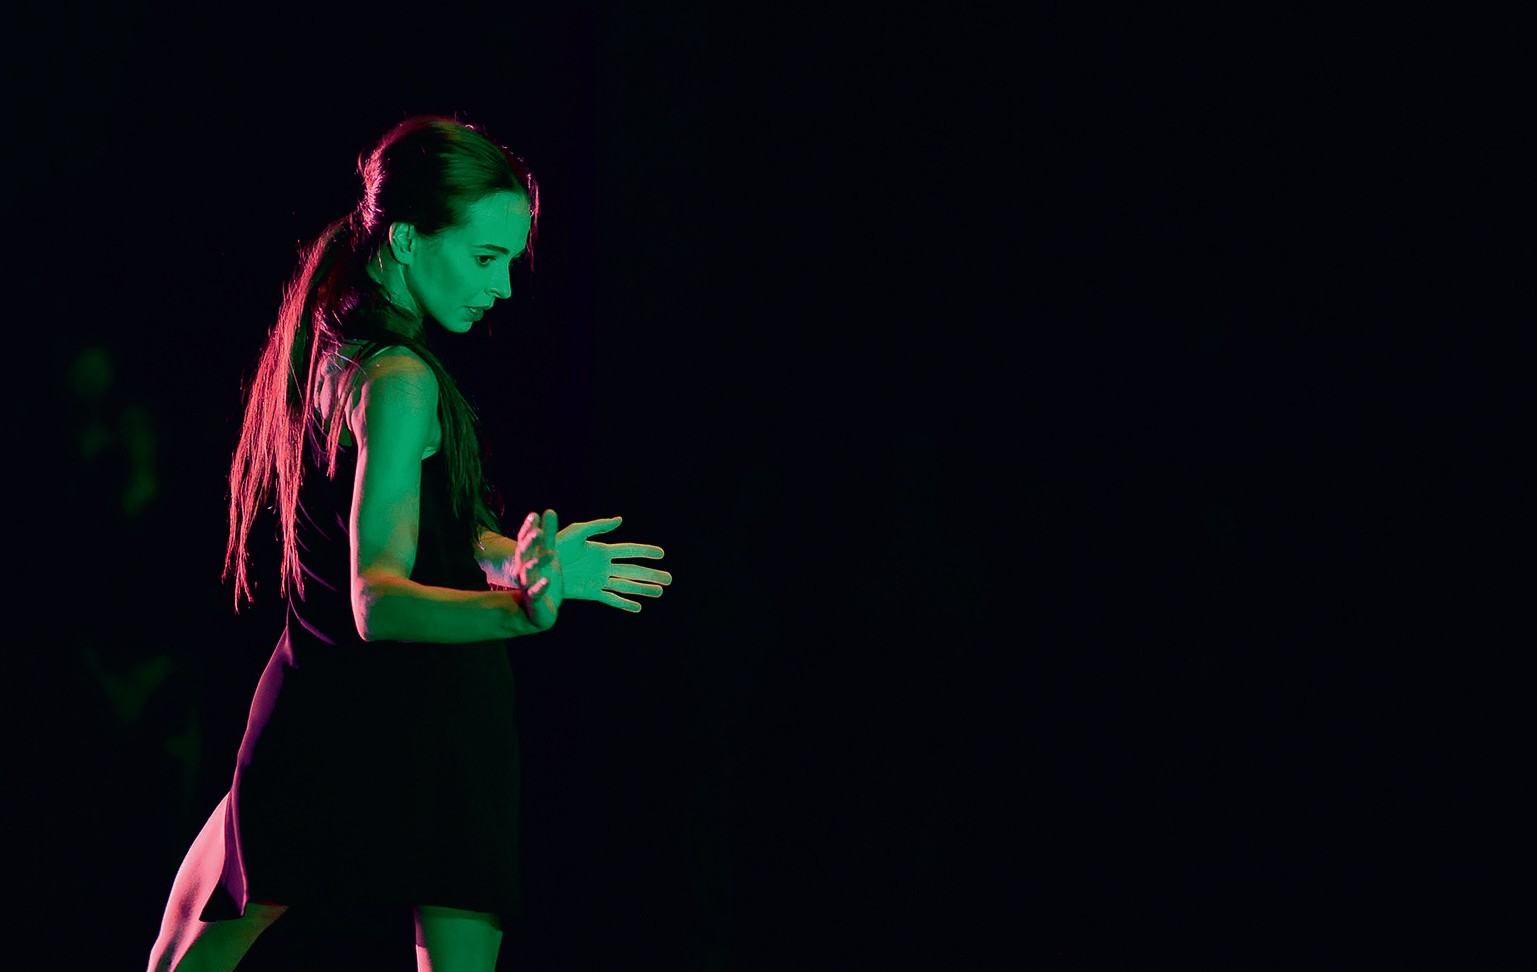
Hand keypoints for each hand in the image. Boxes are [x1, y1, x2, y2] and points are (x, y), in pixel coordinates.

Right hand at [513, 509, 562, 628]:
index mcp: (528, 557)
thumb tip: (549, 510)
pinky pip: (536, 594)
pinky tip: (547, 581)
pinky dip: (540, 587)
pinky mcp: (535, 601)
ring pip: (527, 574)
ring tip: (544, 556)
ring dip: (533, 565)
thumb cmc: (542, 579)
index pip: (525, 540)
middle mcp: (524, 570)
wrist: (539, 612)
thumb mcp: (548, 554)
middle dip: (529, 544)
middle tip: (538, 532)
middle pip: (524, 555)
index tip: (534, 515)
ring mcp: (528, 585)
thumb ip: (549, 535)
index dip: (528, 528)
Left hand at [556, 516, 671, 611]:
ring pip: (626, 585)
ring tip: (660, 592)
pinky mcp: (591, 592)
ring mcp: (599, 580)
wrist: (539, 565)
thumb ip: (597, 527)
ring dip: (643, 589)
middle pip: (633, 570)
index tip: (662, 553)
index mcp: (602, 550)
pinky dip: (624, 603)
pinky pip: (611, 598)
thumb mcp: (576, 532)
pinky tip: (638, 607)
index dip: (645, 552)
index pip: (629, 551)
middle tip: (670, 579)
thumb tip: (620, 520)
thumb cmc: (555, 545)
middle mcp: (604, 566)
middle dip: (651, 574)